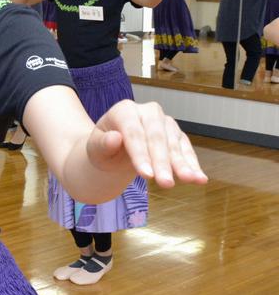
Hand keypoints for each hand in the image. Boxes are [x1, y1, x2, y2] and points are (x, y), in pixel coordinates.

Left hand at [87, 100, 206, 187]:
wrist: (114, 150)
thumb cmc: (103, 149)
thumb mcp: (95, 149)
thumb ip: (102, 144)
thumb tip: (114, 138)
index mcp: (124, 110)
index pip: (133, 133)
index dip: (140, 155)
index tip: (146, 176)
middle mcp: (147, 111)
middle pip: (156, 138)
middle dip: (162, 162)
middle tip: (166, 184)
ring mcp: (164, 122)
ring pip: (174, 143)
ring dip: (182, 164)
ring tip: (190, 180)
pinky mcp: (176, 134)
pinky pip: (186, 149)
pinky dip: (192, 164)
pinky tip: (200, 179)